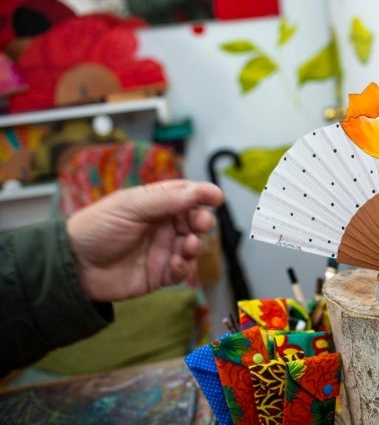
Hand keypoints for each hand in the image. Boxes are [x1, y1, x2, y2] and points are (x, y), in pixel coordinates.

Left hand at [67, 179, 223, 302]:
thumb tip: (197, 191)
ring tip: (188, 246)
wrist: (74, 267)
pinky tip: (176, 265)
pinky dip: (185, 267)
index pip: (186, 195)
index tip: (216, 197)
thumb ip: (164, 200)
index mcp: (156, 204)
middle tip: (200, 224)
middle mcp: (163, 226)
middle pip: (195, 221)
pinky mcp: (161, 274)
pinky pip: (183, 271)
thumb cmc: (96, 228)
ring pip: (193, 246)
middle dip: (202, 221)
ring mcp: (164, 250)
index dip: (203, 194)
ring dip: (196, 245)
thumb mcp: (129, 206)